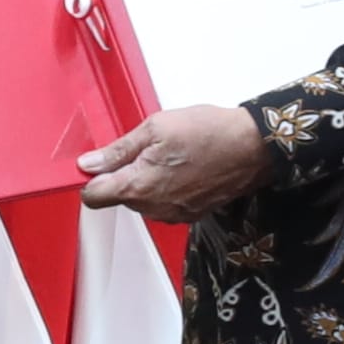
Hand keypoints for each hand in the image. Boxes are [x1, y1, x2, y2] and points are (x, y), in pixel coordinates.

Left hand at [78, 100, 268, 219]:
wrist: (254, 147)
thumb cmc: (210, 133)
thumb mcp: (155, 128)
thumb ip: (118, 150)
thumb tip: (89, 163)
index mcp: (139, 187)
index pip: (92, 197)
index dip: (91, 177)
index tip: (98, 162)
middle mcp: (154, 208)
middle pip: (118, 197)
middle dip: (124, 174)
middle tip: (147, 149)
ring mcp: (173, 215)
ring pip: (142, 201)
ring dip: (146, 181)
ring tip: (170, 156)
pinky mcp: (190, 215)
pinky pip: (164, 204)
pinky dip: (166, 188)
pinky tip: (182, 167)